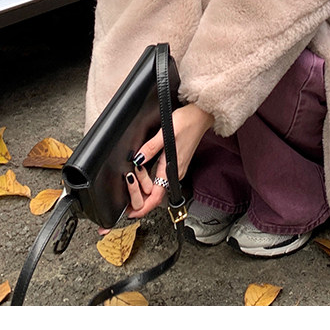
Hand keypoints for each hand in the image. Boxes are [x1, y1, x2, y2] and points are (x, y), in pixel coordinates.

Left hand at [124, 103, 213, 219]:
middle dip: (137, 194)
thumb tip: (137, 160)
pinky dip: (148, 178)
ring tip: (131, 175)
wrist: (201, 115)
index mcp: (172, 169)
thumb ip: (151, 147)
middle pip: (153, 194)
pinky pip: (159, 177)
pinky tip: (141, 171)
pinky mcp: (175, 163)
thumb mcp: (166, 132)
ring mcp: (175, 169)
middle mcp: (174, 173)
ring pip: (156, 186)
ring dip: (142, 184)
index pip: (156, 196)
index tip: (129, 213)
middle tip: (127, 182)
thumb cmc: (188, 122)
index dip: (142, 208)